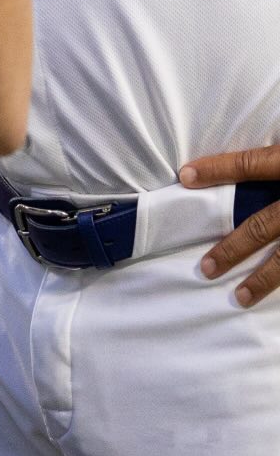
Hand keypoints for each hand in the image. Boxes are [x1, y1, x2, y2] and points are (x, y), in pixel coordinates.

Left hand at [180, 149, 279, 307]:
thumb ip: (276, 155)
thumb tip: (252, 157)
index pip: (250, 166)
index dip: (217, 170)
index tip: (184, 176)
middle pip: (261, 226)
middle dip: (232, 248)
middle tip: (205, 268)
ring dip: (262, 279)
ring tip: (240, 297)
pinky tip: (275, 300)